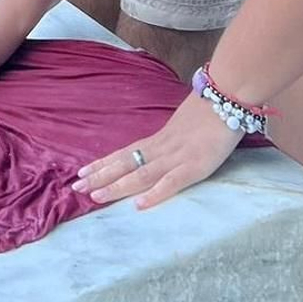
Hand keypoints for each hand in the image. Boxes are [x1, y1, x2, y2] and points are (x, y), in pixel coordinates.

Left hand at [73, 92, 242, 210]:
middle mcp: (162, 148)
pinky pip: (171, 182)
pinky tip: (139, 205)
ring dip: (116, 186)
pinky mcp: (195, 166)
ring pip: (140, 174)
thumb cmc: (209, 111)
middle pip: (125, 163)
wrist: (227, 96)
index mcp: (159, 139)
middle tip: (75, 187)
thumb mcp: (183, 126)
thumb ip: (171, 139)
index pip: (124, 153)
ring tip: (95, 197)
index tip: (82, 172)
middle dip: (100, 176)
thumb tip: (158, 148)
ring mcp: (177, 157)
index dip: (103, 164)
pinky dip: (154, 194)